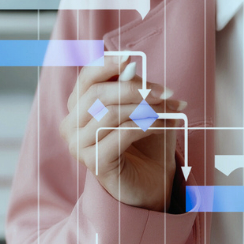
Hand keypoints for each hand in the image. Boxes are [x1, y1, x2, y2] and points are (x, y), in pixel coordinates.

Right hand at [59, 56, 185, 211]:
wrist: (152, 183)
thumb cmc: (145, 144)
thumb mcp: (142, 109)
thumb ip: (133, 87)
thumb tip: (131, 65)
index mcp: (79, 106)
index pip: (86, 78)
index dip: (107, 65)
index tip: (132, 59)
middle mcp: (71, 125)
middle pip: (98, 94)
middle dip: (136, 90)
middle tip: (166, 93)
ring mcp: (79, 145)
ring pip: (111, 114)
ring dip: (147, 109)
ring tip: (171, 111)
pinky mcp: (94, 163)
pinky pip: (121, 134)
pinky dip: (147, 127)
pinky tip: (164, 127)